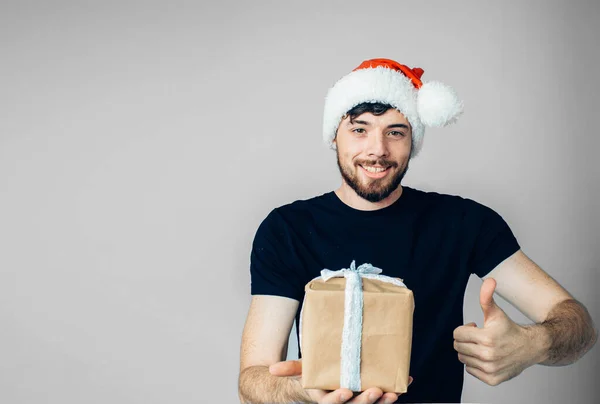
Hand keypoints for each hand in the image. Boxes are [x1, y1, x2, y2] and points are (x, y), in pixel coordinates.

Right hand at [269, 359, 411, 403]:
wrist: (318, 387)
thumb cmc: (310, 378)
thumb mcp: (299, 372)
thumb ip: (290, 369)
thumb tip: (273, 369)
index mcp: (324, 399)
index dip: (338, 400)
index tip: (345, 391)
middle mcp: (341, 403)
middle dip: (365, 401)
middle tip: (375, 391)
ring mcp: (355, 402)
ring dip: (383, 402)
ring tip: (392, 393)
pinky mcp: (367, 397)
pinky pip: (381, 398)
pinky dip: (394, 390)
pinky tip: (405, 381)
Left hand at [453, 278, 538, 385]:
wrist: (531, 348)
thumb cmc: (510, 329)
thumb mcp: (496, 312)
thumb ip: (487, 297)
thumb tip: (489, 280)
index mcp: (487, 338)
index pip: (457, 334)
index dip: (464, 328)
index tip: (475, 326)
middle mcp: (488, 355)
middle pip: (458, 346)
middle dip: (465, 339)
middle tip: (478, 337)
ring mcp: (490, 369)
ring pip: (462, 358)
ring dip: (469, 351)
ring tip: (482, 346)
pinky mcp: (492, 379)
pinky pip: (470, 370)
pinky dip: (475, 364)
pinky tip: (486, 357)